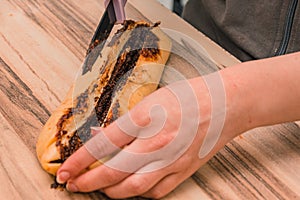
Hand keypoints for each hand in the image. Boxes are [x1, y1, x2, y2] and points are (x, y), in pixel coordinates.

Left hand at [56, 71, 244, 198]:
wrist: (225, 104)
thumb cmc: (189, 96)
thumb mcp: (151, 99)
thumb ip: (126, 121)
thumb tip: (101, 136)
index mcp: (145, 119)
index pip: (103, 145)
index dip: (79, 161)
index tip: (65, 171)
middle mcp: (157, 142)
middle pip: (114, 171)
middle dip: (89, 182)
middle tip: (74, 185)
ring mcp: (172, 159)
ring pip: (133, 188)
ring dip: (111, 192)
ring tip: (98, 189)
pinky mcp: (184, 170)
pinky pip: (157, 191)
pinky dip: (138, 194)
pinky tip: (130, 190)